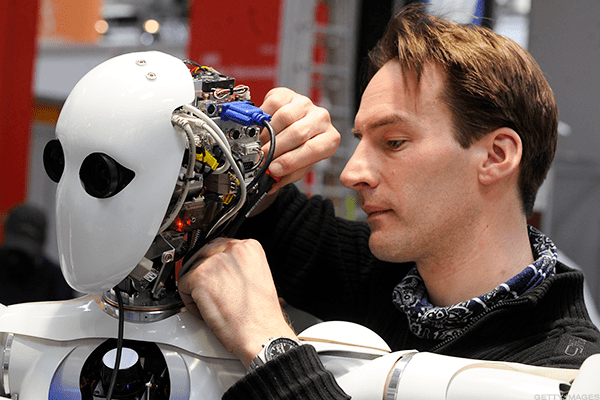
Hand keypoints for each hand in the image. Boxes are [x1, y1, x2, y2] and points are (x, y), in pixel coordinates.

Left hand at [178, 237, 296, 367]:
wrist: (261, 333)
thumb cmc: (261, 313)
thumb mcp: (257, 276)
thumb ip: (239, 265)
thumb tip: (222, 267)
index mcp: (250, 247)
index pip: (220, 246)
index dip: (216, 266)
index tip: (217, 279)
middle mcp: (232, 249)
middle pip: (204, 255)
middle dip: (205, 275)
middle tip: (215, 294)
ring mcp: (215, 262)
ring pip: (192, 269)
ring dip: (198, 288)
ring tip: (214, 304)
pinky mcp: (200, 276)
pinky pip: (183, 285)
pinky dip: (190, 301)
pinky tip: (207, 310)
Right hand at [260, 88, 340, 193]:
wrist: (293, 127)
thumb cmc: (298, 149)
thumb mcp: (298, 167)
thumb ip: (286, 175)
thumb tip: (271, 179)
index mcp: (329, 139)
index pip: (312, 149)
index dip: (291, 161)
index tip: (273, 169)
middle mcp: (322, 119)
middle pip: (297, 133)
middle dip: (276, 149)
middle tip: (263, 158)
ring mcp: (306, 104)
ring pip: (284, 117)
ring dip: (268, 134)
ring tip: (262, 144)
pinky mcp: (289, 94)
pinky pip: (274, 103)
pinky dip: (264, 117)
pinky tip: (263, 127)